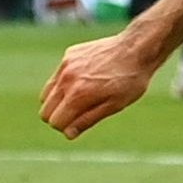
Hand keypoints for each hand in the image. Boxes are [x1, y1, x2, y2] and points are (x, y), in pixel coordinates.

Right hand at [41, 28, 163, 137]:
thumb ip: (87, 120)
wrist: (137, 48)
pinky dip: (64, 83)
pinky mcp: (69, 55)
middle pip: (46, 110)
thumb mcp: (114, 106)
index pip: (55, 122)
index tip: (79, 124)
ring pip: (47, 93)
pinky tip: (86, 79)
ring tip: (80, 99)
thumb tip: (68, 134)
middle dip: (59, 116)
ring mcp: (66, 65)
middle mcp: (67, 79)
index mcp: (77, 95)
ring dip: (58, 101)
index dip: (66, 128)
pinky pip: (57, 76)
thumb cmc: (130, 80)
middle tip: (78, 114)